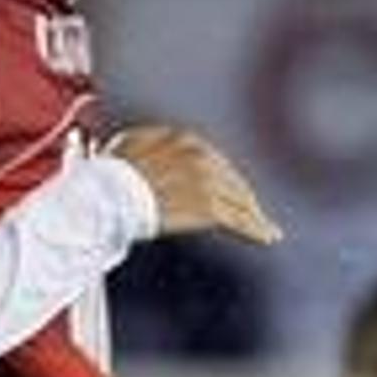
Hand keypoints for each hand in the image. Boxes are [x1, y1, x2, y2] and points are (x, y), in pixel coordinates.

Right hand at [108, 125, 281, 246]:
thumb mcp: (128, 146)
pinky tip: (267, 237)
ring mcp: (208, 182)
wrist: (109, 193)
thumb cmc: (109, 174)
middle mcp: (202, 157)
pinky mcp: (210, 208)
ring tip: (267, 228)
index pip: (215, 161)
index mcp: (184, 140)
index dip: (226, 178)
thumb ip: (148, 146)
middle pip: (233, 180)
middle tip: (255, 212)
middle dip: (245, 197)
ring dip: (255, 215)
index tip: (232, 190)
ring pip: (241, 201)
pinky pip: (240, 220)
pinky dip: (257, 229)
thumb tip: (146, 153)